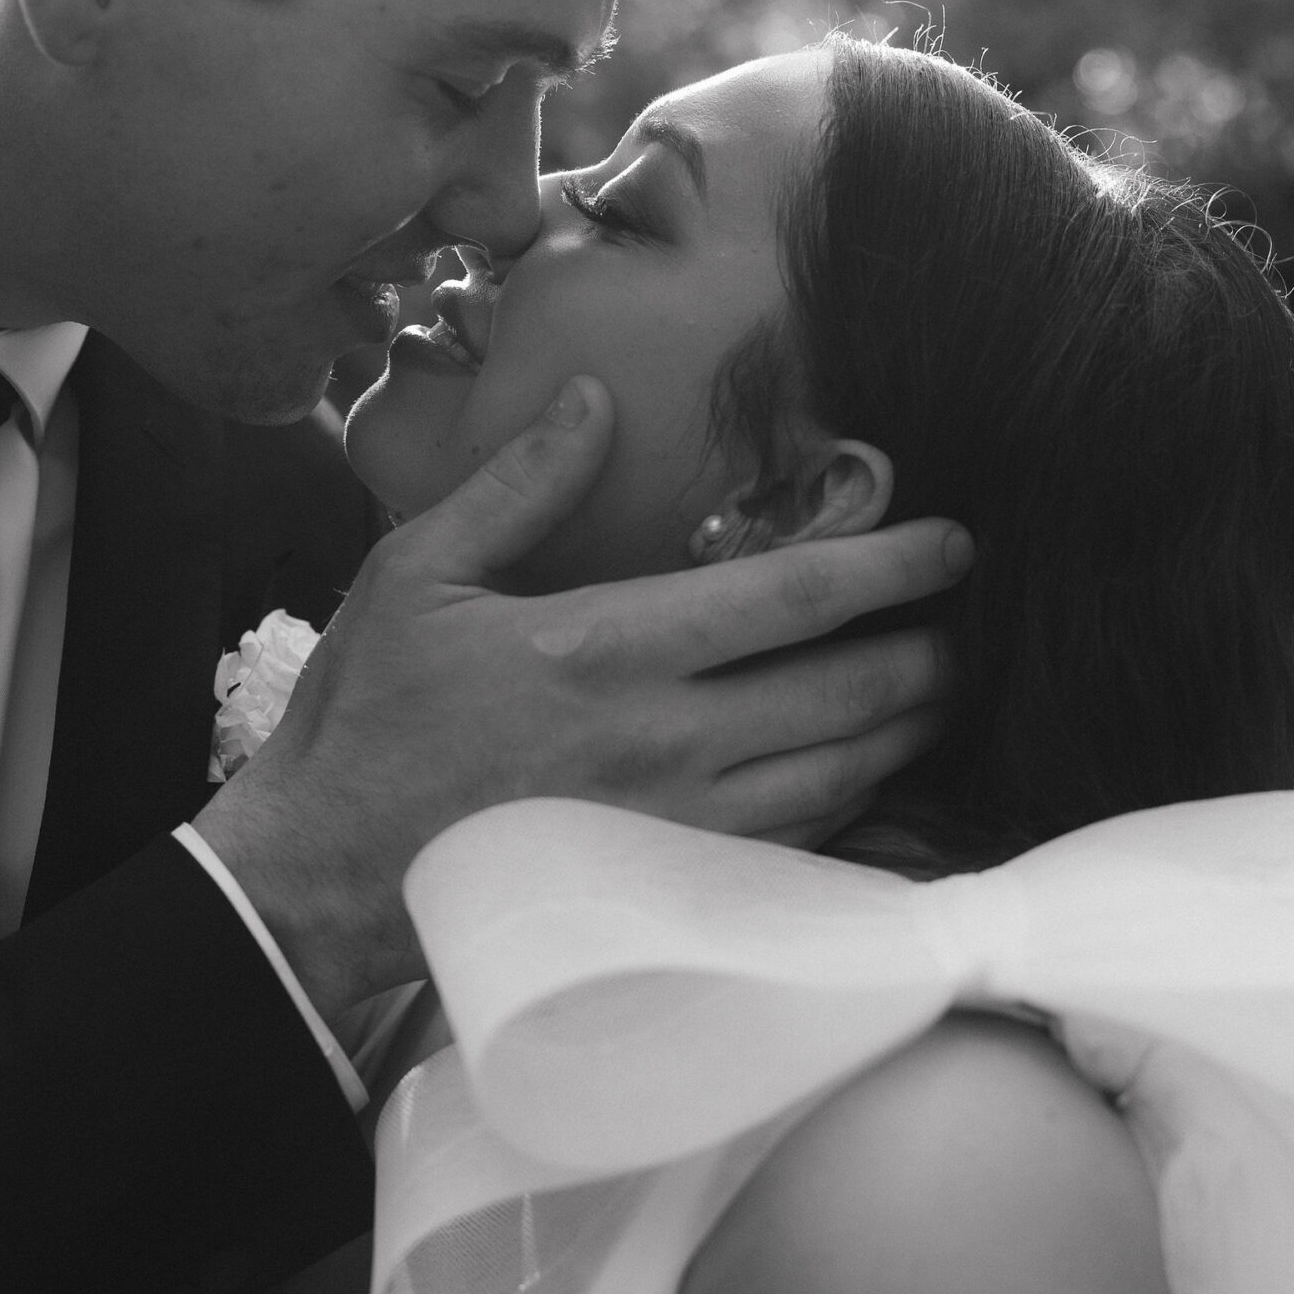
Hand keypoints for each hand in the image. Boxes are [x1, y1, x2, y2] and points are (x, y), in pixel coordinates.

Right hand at [193, 377, 968, 1014]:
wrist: (323, 878)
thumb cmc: (368, 720)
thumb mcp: (417, 574)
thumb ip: (519, 486)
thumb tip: (593, 398)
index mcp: (609, 648)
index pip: (792, 596)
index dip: (890, 562)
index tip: (953, 540)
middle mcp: (665, 740)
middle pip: (847, 689)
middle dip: (928, 651)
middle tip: (971, 620)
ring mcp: (679, 829)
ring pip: (842, 777)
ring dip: (909, 730)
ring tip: (948, 691)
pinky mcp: (671, 895)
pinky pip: (799, 851)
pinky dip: (861, 814)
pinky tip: (883, 785)